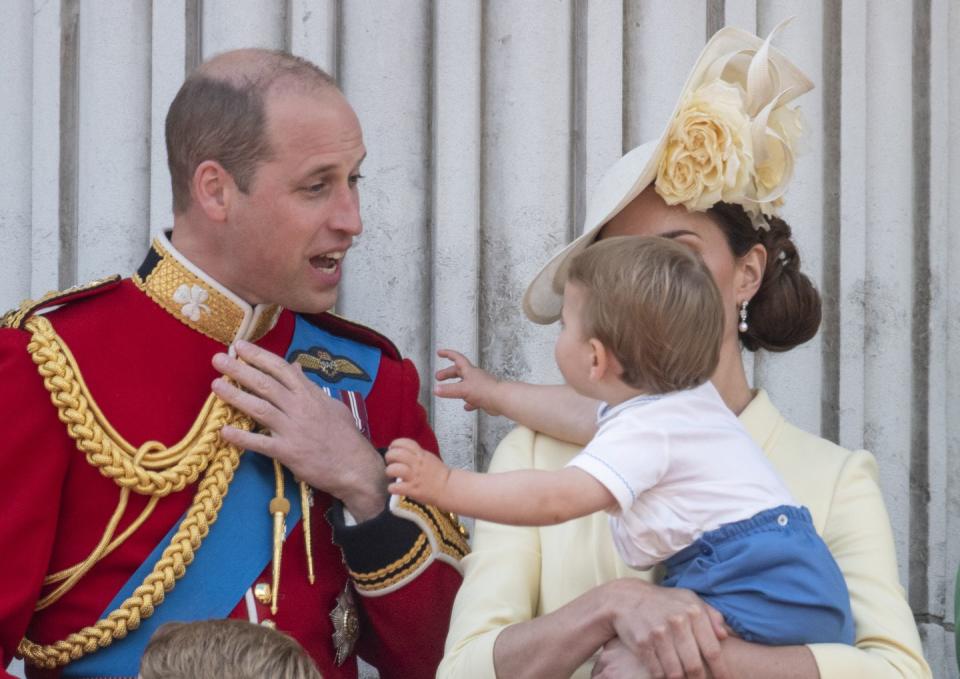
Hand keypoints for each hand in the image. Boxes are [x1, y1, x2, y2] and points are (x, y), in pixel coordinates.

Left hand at [211, 339, 386, 520]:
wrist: (355, 467)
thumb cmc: (344, 436)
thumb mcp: (331, 405)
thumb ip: (310, 386)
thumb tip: (295, 367)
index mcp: (310, 394)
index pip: (281, 369)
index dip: (259, 356)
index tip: (240, 346)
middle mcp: (300, 408)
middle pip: (266, 384)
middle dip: (240, 369)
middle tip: (218, 359)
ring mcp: (293, 430)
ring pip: (260, 408)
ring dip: (235, 396)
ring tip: (216, 385)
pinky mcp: (288, 452)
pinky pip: (260, 443)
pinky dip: (242, 437)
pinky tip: (224, 431)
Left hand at [384, 438, 450, 505]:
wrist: (448, 487)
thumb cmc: (437, 473)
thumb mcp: (428, 458)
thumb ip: (416, 454)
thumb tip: (400, 451)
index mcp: (421, 454)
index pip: (405, 443)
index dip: (395, 444)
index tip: (393, 449)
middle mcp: (417, 464)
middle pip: (396, 454)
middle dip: (389, 457)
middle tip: (390, 462)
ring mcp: (415, 477)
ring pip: (395, 469)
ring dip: (389, 471)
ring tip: (391, 475)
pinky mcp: (413, 489)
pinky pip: (396, 487)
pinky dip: (391, 488)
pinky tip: (393, 488)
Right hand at [434, 349, 501, 414]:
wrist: (501, 399)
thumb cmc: (484, 390)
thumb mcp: (463, 390)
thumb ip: (449, 390)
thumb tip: (436, 390)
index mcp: (469, 371)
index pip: (457, 358)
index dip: (448, 354)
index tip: (440, 353)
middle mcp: (475, 376)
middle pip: (459, 371)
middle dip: (448, 373)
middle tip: (438, 377)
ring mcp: (480, 386)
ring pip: (466, 384)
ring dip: (457, 387)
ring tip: (449, 391)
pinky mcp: (485, 396)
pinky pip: (475, 398)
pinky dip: (469, 402)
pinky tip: (466, 406)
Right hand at [601, 579, 729, 678]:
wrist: (626, 598)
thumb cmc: (663, 601)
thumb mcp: (688, 599)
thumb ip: (710, 614)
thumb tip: (725, 635)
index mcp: (693, 611)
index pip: (713, 650)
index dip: (721, 670)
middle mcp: (677, 621)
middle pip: (695, 666)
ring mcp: (658, 633)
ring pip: (676, 672)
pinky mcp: (642, 644)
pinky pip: (658, 672)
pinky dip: (663, 676)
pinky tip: (666, 674)